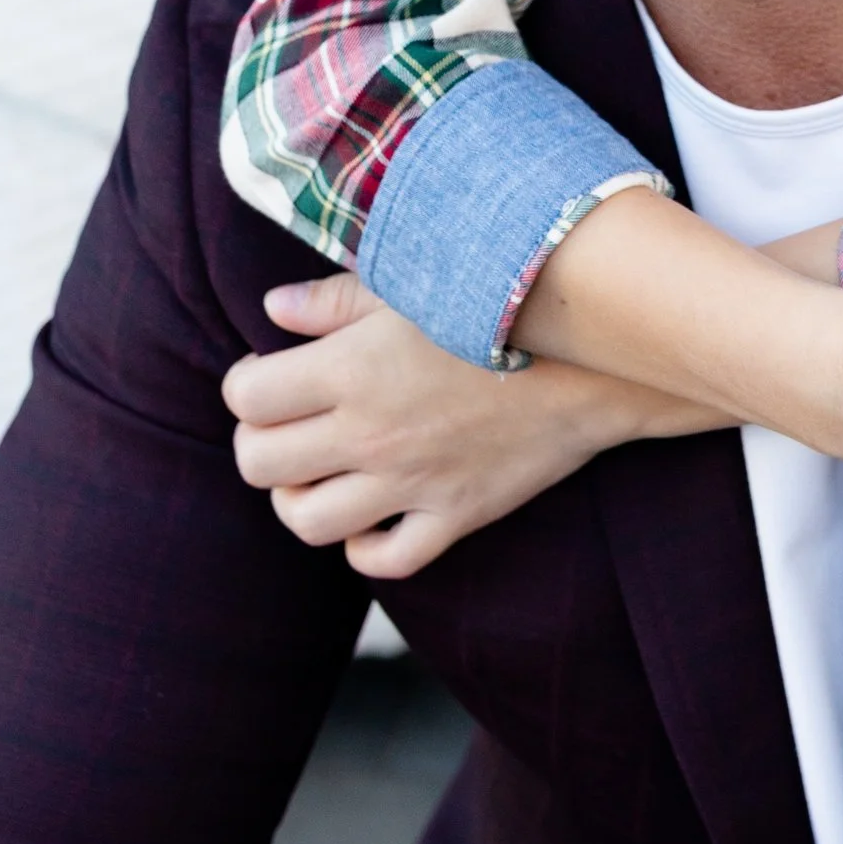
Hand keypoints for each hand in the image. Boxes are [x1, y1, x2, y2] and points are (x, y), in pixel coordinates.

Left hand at [224, 273, 716, 576]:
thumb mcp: (416, 283)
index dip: (245, 383)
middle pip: (259, 464)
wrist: (597, 360)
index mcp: (352, 370)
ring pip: (307, 522)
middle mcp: (371, 435)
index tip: (268, 370)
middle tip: (283, 421)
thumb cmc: (503, 306)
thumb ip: (336, 301)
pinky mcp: (454, 516)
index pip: (247, 399)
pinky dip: (364, 545)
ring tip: (319, 468)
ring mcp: (412, 484)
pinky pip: (385, 560)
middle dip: (257, 441)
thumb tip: (273, 311)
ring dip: (298, 498)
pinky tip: (373, 511)